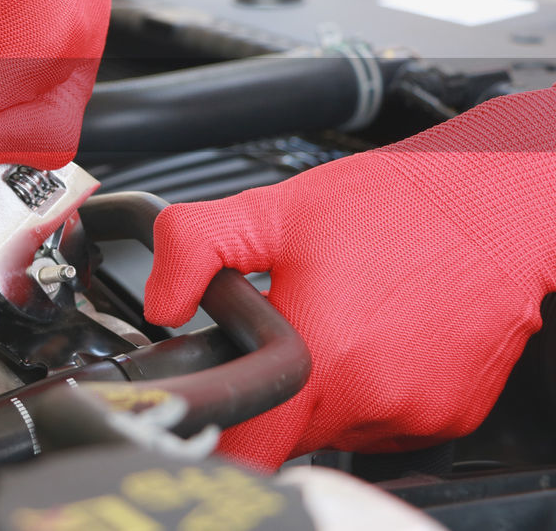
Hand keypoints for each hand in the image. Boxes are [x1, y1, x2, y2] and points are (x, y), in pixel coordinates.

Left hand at [144, 88, 555, 469]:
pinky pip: (388, 422)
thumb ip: (196, 249)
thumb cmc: (391, 207)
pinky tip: (380, 336)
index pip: (248, 449)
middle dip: (276, 391)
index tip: (221, 399)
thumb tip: (162, 302)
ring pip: (337, 429)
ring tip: (341, 322)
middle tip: (291, 328)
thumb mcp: (270, 211)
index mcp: (319, 362)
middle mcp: (369, 402)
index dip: (224, 429)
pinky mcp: (450, 418)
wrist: (494, 208)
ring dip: (326, 391)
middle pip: (288, 436)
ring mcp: (414, 416)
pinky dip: (374, 390)